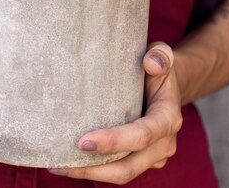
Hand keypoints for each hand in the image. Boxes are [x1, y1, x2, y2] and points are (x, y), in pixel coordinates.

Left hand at [48, 42, 182, 184]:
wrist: (170, 84)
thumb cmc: (159, 67)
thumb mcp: (162, 55)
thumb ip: (160, 56)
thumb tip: (150, 62)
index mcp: (168, 118)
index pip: (141, 136)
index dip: (114, 142)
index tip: (83, 142)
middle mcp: (164, 143)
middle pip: (129, 166)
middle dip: (95, 169)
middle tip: (62, 162)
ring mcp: (155, 155)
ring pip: (123, 174)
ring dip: (91, 173)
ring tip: (59, 166)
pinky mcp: (143, 160)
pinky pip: (120, 170)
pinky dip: (96, 170)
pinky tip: (71, 163)